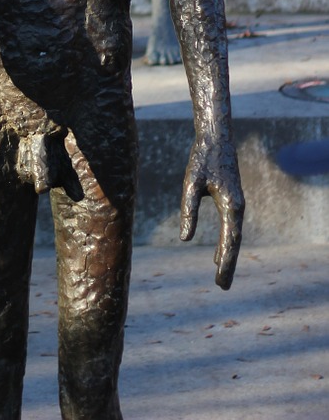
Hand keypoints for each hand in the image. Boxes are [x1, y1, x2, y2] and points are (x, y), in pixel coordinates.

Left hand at [180, 133, 243, 289]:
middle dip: (228, 265)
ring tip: (220, 276)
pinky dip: (226, 242)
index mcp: (231, 205)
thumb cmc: (202, 158)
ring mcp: (237, 203)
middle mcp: (238, 206)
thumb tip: (185, 239)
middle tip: (222, 287)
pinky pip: (231, 226)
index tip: (220, 281)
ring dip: (227, 255)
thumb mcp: (191, 183)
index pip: (230, 241)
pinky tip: (219, 253)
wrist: (216, 136)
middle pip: (234, 242)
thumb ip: (189, 210)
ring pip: (233, 235)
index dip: (226, 263)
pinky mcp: (232, 199)